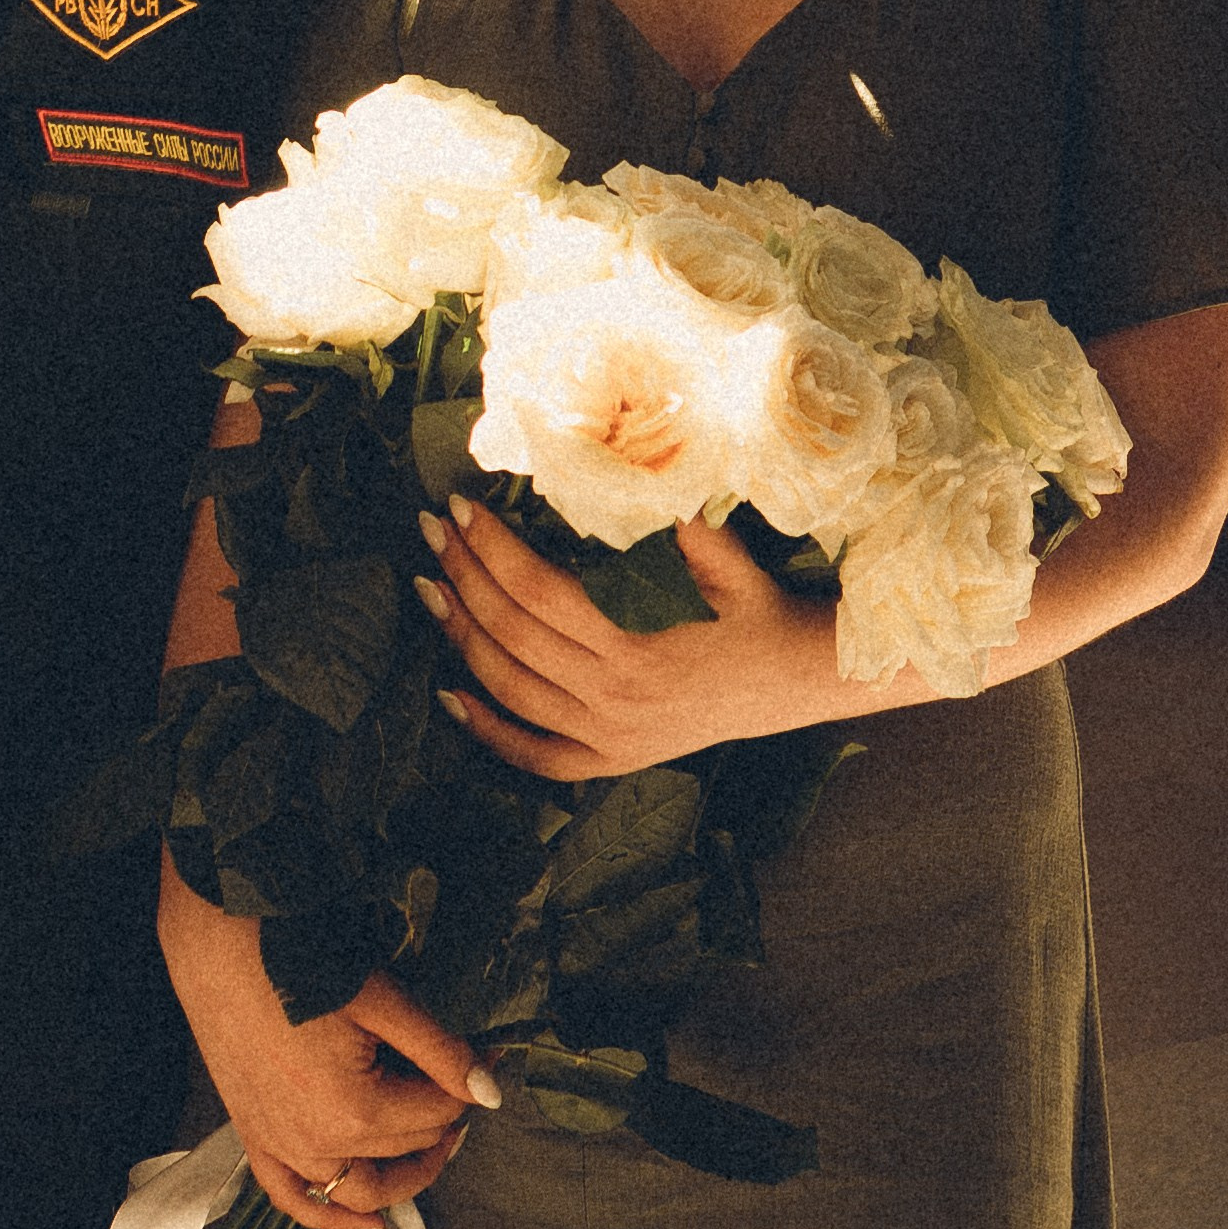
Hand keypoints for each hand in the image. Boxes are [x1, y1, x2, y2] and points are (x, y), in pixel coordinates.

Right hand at [158, 854, 496, 1228]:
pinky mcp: (254, 1139)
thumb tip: (491, 1091)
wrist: (216, 947)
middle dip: (443, 1116)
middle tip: (462, 1079)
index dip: (472, 1079)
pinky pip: (295, 1199)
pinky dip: (331, 1218)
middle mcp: (319, 1145)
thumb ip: (439, 1051)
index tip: (490, 1050)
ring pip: (359, 1191)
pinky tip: (367, 1222)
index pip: (439, 1110)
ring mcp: (282, 1148)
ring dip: (402, 1178)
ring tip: (435, 1147)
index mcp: (357, 1111)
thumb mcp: (382, 1001)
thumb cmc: (298, 962)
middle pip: (407, 1148)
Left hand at [417, 494, 840, 777]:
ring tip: (429, 588)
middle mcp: (614, 694)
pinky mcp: (613, 758)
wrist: (797, 678)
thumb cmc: (755, 604)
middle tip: (431, 532)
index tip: (462, 508)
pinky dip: (487, 729)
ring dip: (460, 636)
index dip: (491, 547)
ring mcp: (610, 734)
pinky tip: (449, 695)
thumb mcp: (722, 554)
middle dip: (463, 576)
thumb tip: (615, 470)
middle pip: (513, 632)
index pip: (538, 588)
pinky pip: (536, 755)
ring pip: (511, 687)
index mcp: (637, 641)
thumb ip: (670, 519)